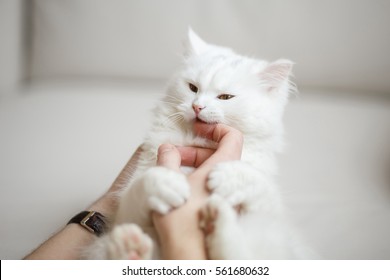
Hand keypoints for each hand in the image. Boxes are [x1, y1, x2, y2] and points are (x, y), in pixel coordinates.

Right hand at [152, 121, 242, 258]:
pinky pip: (211, 181)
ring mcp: (226, 191)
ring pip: (213, 167)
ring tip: (173, 169)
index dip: (216, 127)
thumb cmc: (182, 217)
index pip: (232, 136)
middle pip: (219, 151)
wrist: (188, 249)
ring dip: (193, 163)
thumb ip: (168, 158)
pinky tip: (181, 184)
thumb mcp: (169, 180)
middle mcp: (228, 177)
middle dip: (194, 149)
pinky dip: (197, 176)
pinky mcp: (220, 202)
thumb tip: (167, 148)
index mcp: (222, 167)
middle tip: (173, 155)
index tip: (197, 129)